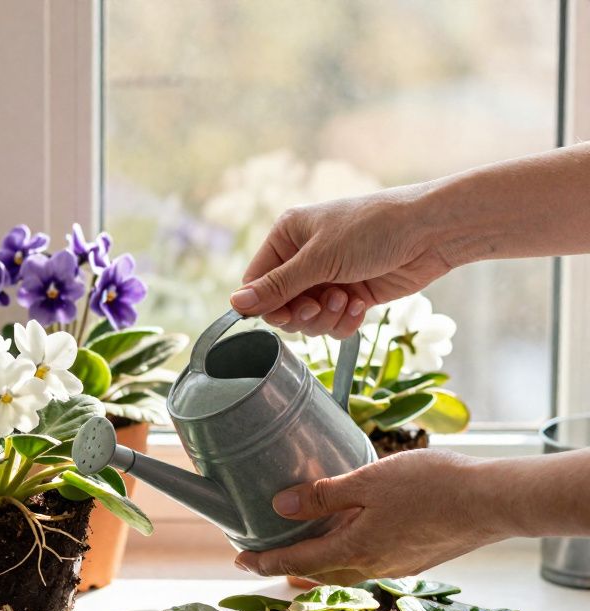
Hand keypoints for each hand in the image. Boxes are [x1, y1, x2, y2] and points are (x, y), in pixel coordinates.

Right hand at [228, 187, 454, 337]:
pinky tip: (361, 305)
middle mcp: (303, 258)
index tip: (286, 312)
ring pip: (307, 320)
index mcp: (287, 237)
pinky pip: (332, 323)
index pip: (256, 282)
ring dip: (325, 317)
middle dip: (301, 313)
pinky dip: (344, 321)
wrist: (431, 232)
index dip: (266, 304)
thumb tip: (235, 304)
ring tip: (347, 299)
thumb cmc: (373, 230)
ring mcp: (328, 278)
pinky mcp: (351, 296)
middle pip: (280, 306)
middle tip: (319, 305)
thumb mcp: (319, 258)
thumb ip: (276, 287)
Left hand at [233, 449, 505, 584]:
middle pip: (318, 571)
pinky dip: (346, 555)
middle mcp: (372, 566)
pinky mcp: (415, 557)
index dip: (265, 561)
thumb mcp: (368, 481)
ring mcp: (396, 565)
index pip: (297, 562)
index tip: (240, 560)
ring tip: (299, 550)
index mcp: (354, 549)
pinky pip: (368, 562)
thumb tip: (280, 506)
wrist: (492, 502)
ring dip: (317, 562)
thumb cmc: (432, 487)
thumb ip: (324, 495)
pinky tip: (349, 538)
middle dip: (287, 566)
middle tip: (261, 557)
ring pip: (345, 569)